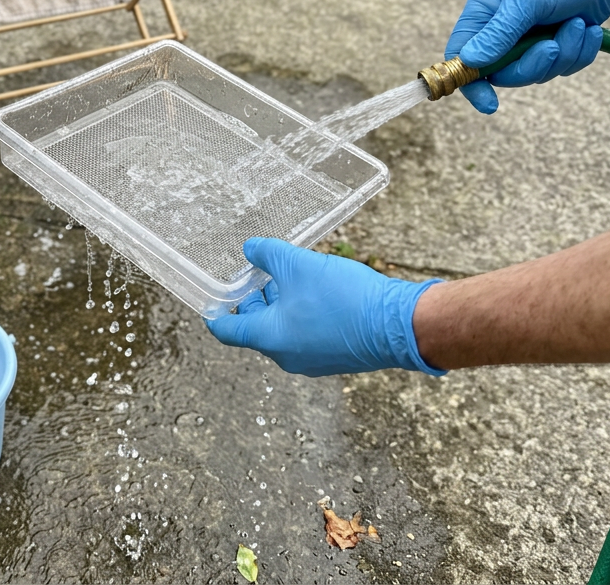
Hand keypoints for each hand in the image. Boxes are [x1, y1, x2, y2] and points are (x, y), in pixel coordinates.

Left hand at [206, 238, 443, 376]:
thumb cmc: (344, 298)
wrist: (398, 324)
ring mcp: (312, 360)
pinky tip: (314, 291)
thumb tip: (250, 249)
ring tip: (289, 276)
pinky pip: (306, 336)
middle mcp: (287, 356)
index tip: (211, 303)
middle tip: (257, 275)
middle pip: (257, 329)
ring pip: (283, 331)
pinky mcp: (334, 357)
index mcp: (270, 339)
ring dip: (281, 305)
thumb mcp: (298, 265)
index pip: (228, 331)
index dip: (216, 313)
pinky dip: (301, 315)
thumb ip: (267, 254)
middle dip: (255, 301)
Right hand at [447, 0, 609, 112]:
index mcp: (482, 15)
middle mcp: (500, 31)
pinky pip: (562, 68)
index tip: (488, 103)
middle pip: (503, 74)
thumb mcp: (527, 1)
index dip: (469, 83)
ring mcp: (528, 41)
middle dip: (533, 64)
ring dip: (563, 53)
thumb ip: (499, 33)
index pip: (461, 57)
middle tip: (552, 46)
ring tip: (577, 25)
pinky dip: (579, 52)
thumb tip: (470, 61)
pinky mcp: (555, 45)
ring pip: (536, 73)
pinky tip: (588, 28)